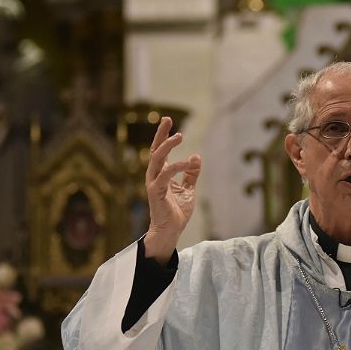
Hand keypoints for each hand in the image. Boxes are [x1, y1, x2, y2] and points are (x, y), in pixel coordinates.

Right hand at [143, 117, 200, 264]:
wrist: (171, 230)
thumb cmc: (177, 212)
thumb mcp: (188, 189)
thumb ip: (191, 174)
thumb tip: (196, 156)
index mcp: (161, 174)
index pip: (160, 151)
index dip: (163, 136)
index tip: (167, 120)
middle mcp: (155, 176)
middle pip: (155, 150)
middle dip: (160, 134)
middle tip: (167, 119)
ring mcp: (154, 183)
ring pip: (157, 159)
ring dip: (167, 146)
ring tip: (179, 136)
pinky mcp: (156, 192)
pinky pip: (165, 175)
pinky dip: (176, 166)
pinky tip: (187, 162)